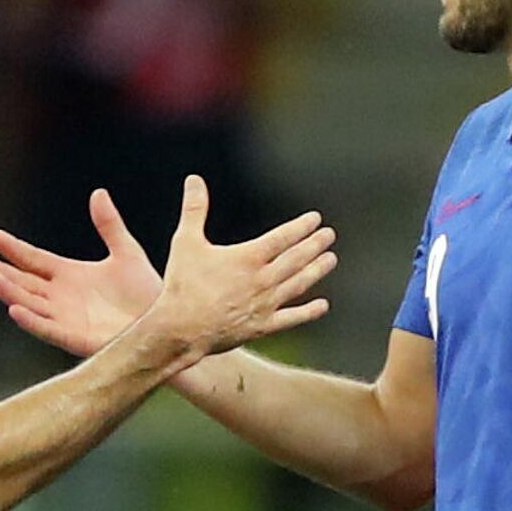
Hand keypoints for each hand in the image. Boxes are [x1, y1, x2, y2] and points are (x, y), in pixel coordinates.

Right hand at [0, 188, 164, 356]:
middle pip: (24, 283)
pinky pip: (46, 329)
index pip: (35, 260)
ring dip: (10, 292)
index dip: (15, 249)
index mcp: (70, 275)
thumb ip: (109, 225)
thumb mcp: (126, 252)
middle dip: (2, 272)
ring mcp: (66, 318)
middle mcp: (62, 297)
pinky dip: (30, 320)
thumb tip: (98, 193)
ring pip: (29, 304)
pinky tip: (14, 309)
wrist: (166, 322)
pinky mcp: (74, 337)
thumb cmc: (146, 291)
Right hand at [145, 175, 336, 359]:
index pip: (283, 238)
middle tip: (329, 235)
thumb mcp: (186, 242)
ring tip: (330, 260)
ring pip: (298, 285)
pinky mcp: (262, 327)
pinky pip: (291, 318)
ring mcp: (265, 305)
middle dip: (314, 245)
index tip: (316, 219)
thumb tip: (194, 180)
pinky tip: (323, 306)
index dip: (301, 227)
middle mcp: (262, 280)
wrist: (181, 330)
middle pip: (296, 259)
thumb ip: (194, 209)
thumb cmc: (182, 285)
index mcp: (248, 258)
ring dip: (316, 271)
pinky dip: (308, 312)